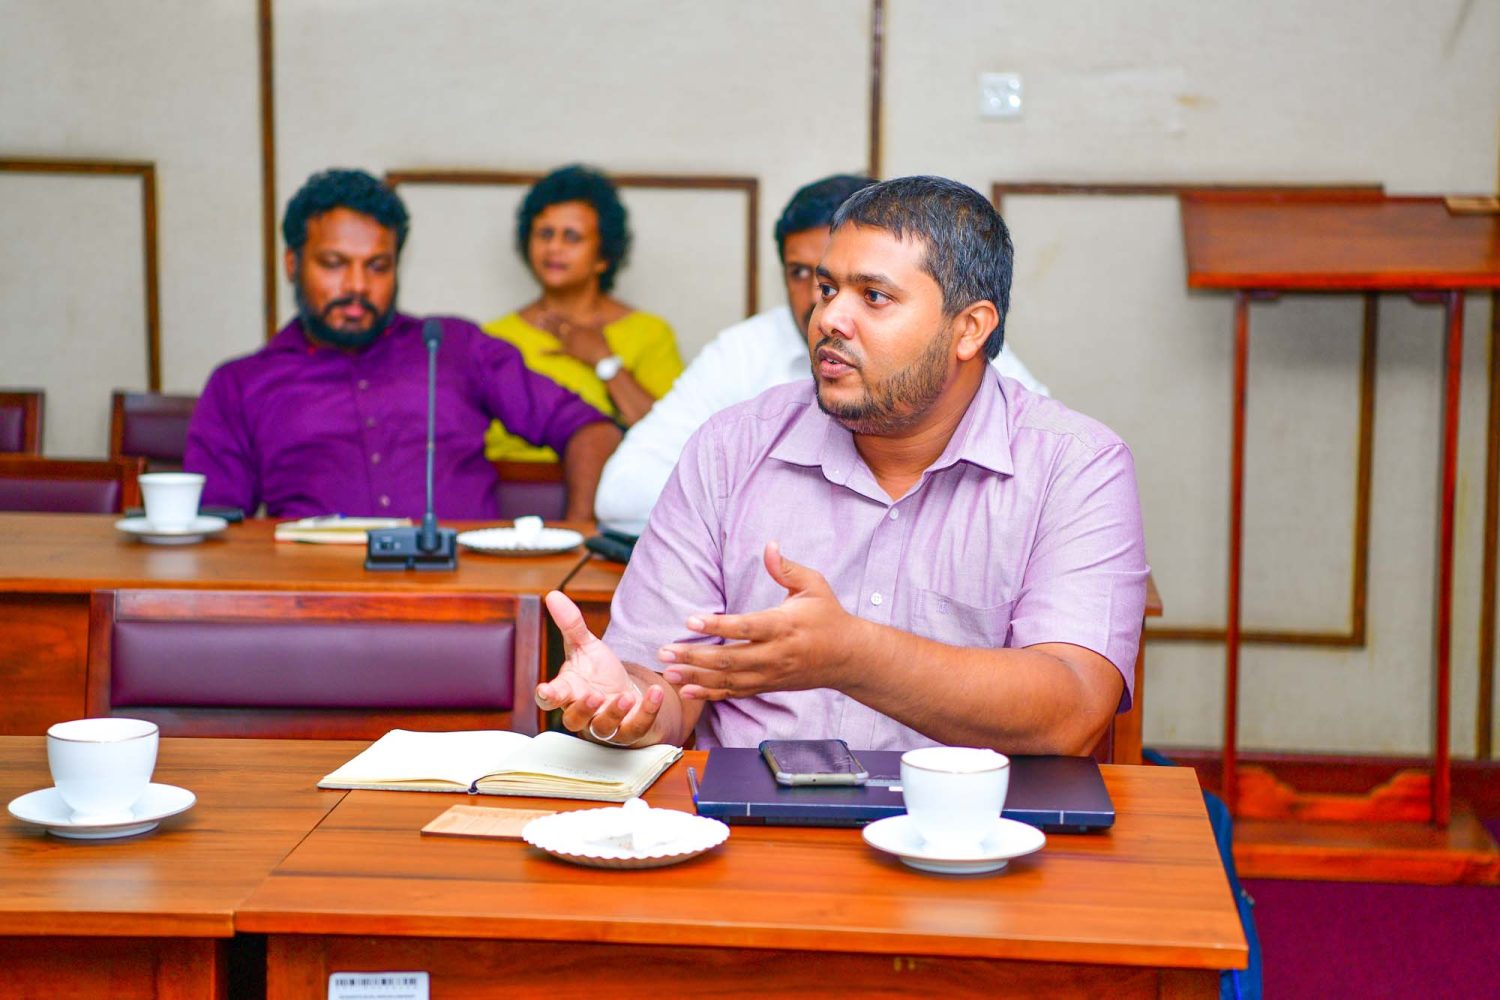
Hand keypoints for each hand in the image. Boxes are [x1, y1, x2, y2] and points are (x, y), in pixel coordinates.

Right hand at [535, 591, 664, 744]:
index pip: (550, 698)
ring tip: (624, 697)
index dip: (547, 696)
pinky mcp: (630, 730)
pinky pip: (637, 727)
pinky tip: (655, 694)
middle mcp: (584, 712)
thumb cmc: (598, 673)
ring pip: (603, 727)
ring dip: (614, 713)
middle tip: (594, 696)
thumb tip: (554, 596)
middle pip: (574, 719)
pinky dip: (647, 711)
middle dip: (583, 709)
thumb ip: (570, 624)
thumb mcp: (586, 645)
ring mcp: (606, 724)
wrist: (625, 691)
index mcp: (568, 691)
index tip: (547, 691)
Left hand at [536, 311, 611, 365]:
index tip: (548, 311)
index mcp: (577, 326)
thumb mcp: (599, 329)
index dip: (555, 315)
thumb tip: (600, 313)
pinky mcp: (568, 352)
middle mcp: (571, 333)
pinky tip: (539, 351)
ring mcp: (568, 342)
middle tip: (539, 316)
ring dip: (546, 329)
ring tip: (538, 325)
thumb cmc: (601, 342)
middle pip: (557, 325)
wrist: (600, 356)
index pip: (564, 319)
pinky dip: (548, 352)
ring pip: (554, 334)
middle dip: (548, 320)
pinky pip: (556, 352)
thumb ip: (598, 320)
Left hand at [658, 542, 861, 700]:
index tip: (690, 621)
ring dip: (695, 676)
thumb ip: (787, 568)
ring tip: (667, 671)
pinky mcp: (768, 686)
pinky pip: (735, 692)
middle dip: (693, 656)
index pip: (746, 627)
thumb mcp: (814, 586)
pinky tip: (688, 689)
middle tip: (664, 650)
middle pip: (730, 658)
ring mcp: (770, 674)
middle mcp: (775, 654)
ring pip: (728, 679)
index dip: (717, 626)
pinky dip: (710, 692)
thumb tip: (769, 545)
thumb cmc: (828, 616)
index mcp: (784, 626)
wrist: (847, 658)